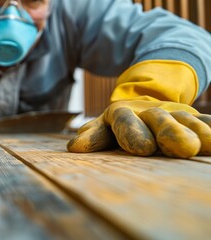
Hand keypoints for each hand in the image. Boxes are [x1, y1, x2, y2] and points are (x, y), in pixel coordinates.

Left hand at [67, 100, 210, 157]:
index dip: (131, 132)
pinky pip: (206, 120)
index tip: (141, 148)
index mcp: (119, 115)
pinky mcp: (191, 118)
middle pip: (157, 119)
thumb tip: (74, 146)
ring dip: (197, 130)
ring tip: (209, 143)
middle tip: (182, 147)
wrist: (142, 104)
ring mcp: (171, 114)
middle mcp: (146, 113)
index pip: (123, 120)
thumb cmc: (115, 127)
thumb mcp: (102, 129)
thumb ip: (92, 137)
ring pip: (184, 119)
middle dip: (169, 132)